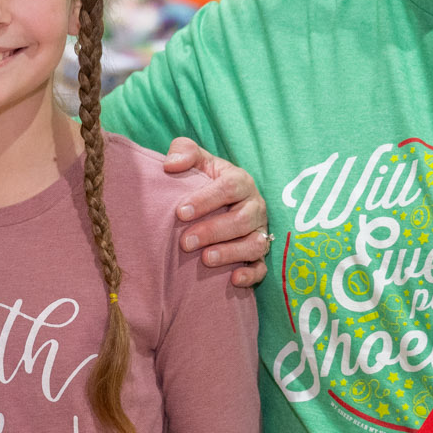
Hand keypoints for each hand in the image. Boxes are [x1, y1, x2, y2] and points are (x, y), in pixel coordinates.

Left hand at [159, 137, 269, 286]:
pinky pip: (262, 267)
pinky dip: (251, 275)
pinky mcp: (260, 255)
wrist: (220, 203)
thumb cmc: (204, 181)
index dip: (206, 200)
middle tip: (185, 242)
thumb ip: (184, 152)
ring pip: (255, 244)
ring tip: (205, 259)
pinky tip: (233, 280)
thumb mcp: (197, 161)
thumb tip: (170, 164)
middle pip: (242, 220)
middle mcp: (254, 207)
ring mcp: (259, 232)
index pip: (229, 188)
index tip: (180, 212)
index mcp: (240, 181)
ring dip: (231, 253)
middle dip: (213, 231)